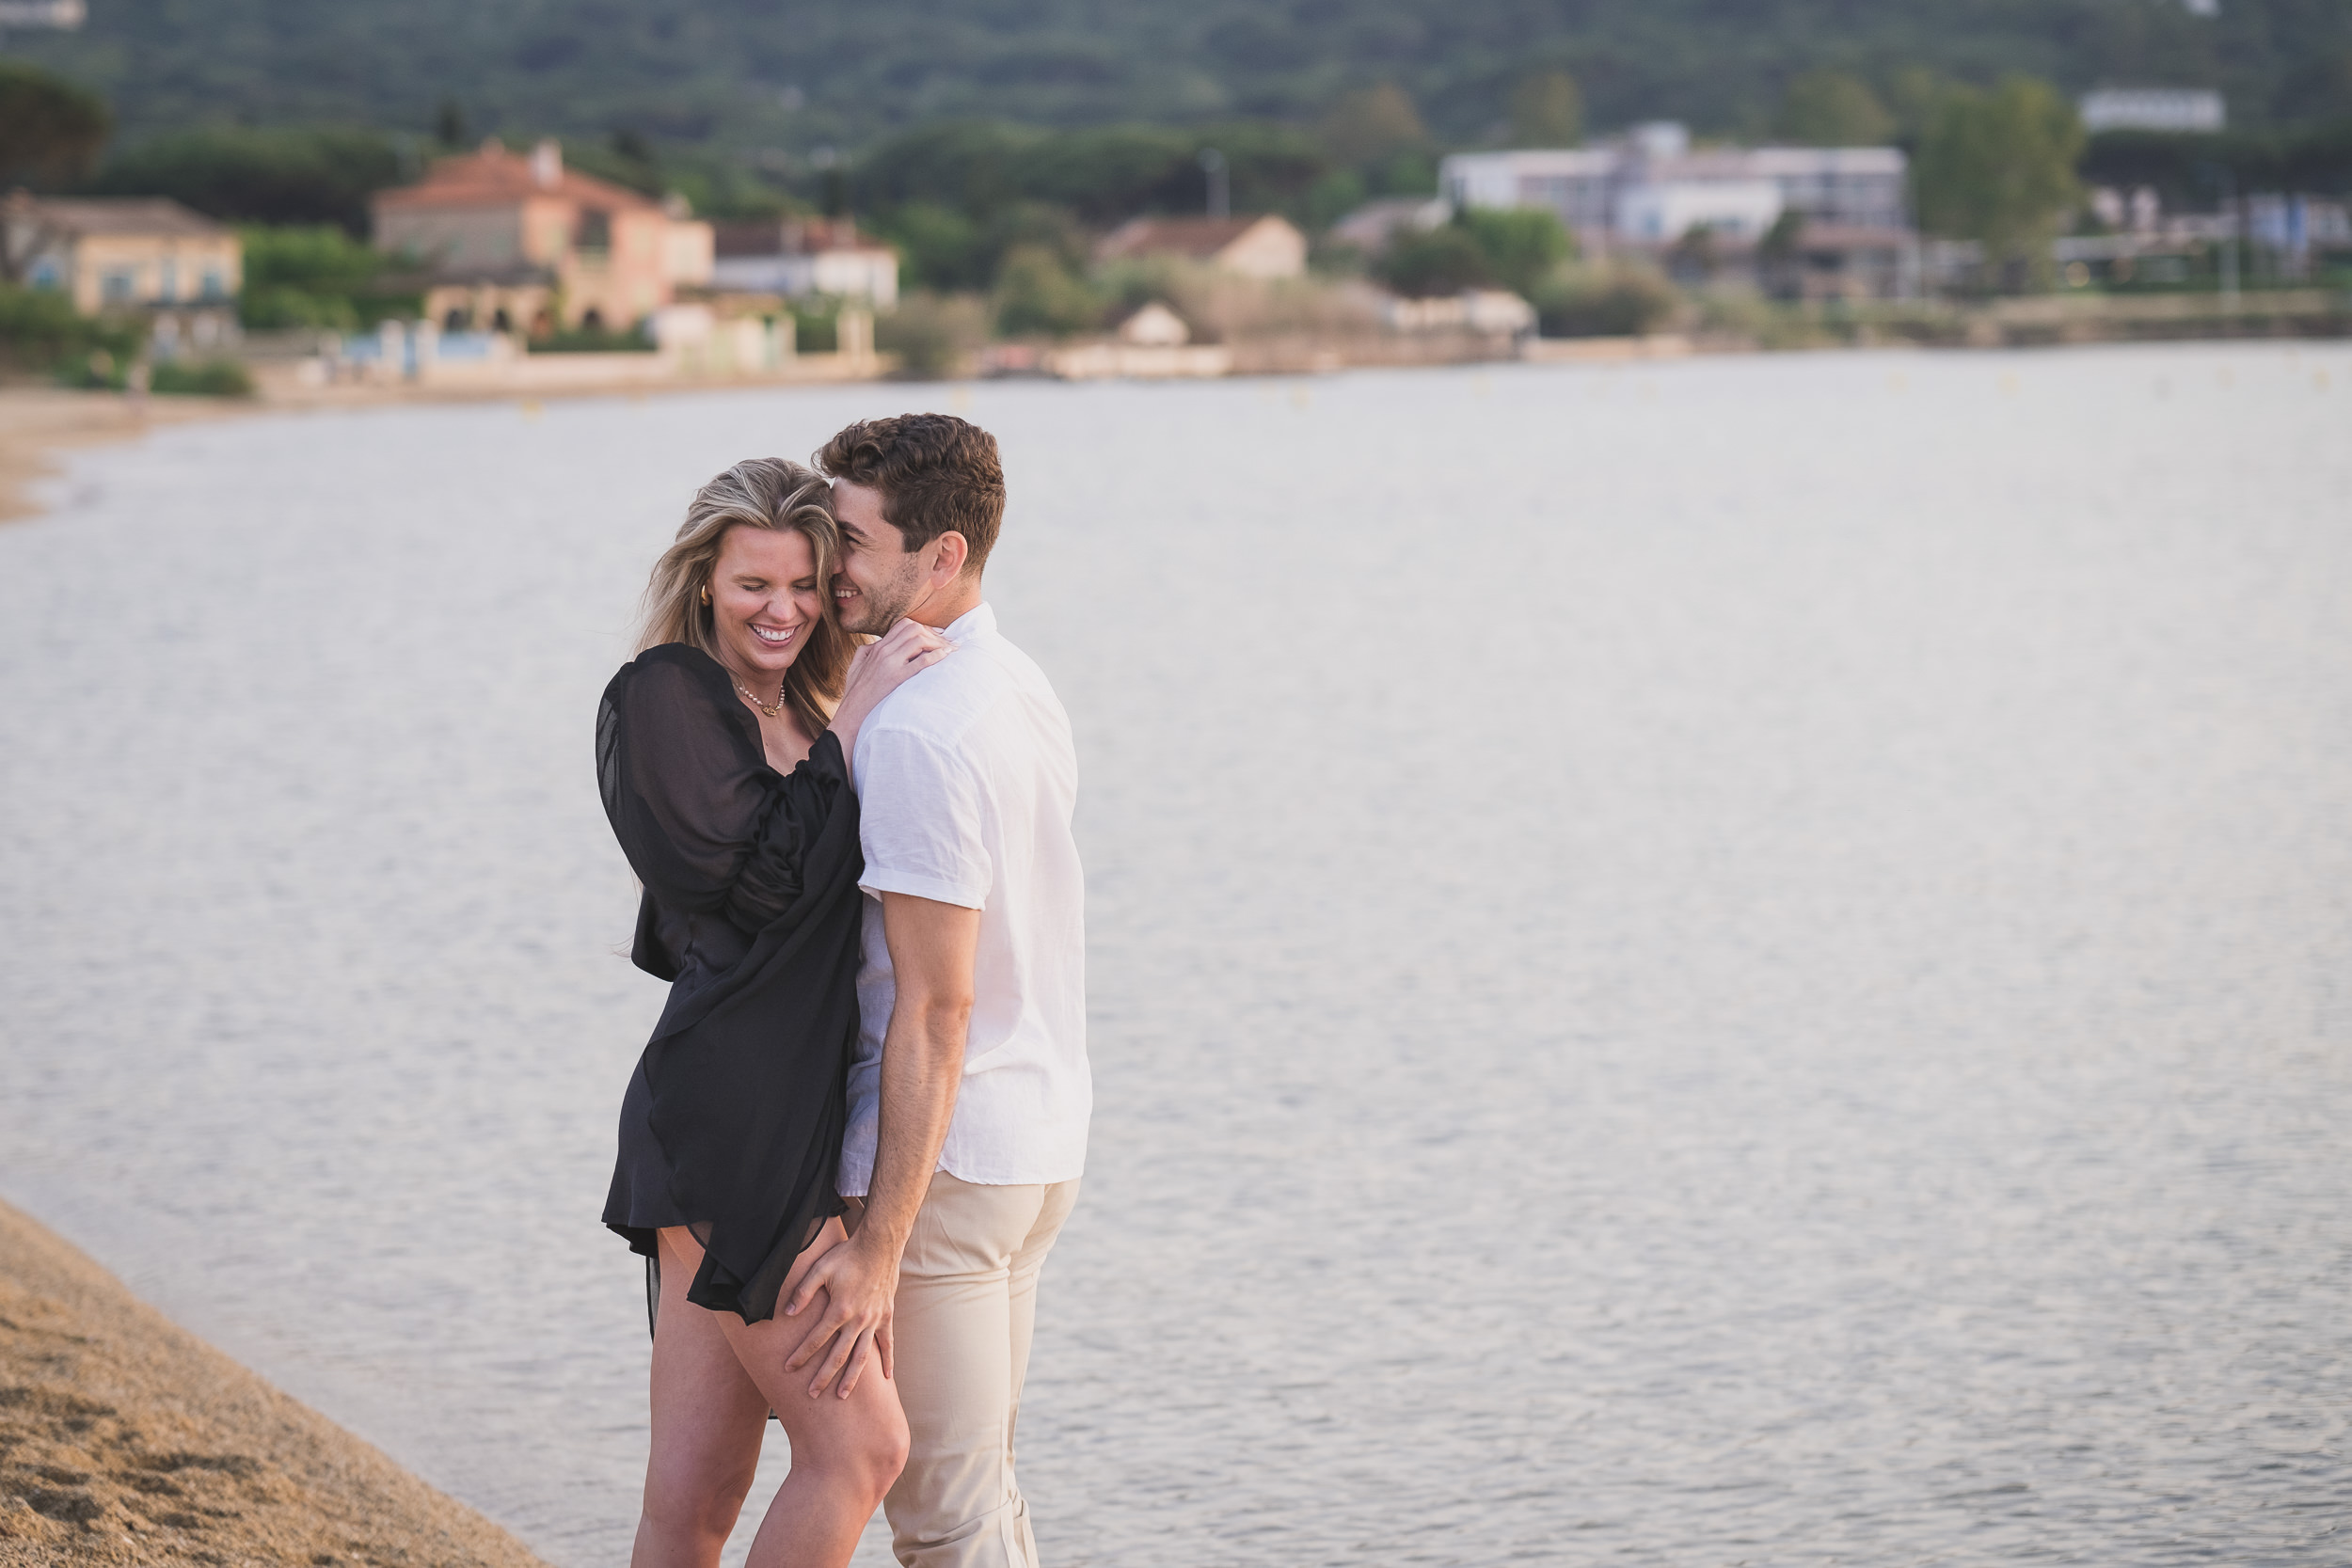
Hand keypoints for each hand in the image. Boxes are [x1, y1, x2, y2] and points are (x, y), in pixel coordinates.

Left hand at [782, 1230, 898, 1398]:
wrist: (879, 1245)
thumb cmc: (847, 1255)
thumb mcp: (820, 1269)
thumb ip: (803, 1292)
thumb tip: (788, 1314)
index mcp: (840, 1310)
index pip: (816, 1339)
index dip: (801, 1354)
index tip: (788, 1368)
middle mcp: (858, 1320)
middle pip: (838, 1355)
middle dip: (823, 1376)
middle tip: (812, 1394)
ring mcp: (874, 1320)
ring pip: (862, 1356)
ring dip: (852, 1377)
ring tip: (842, 1395)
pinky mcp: (886, 1316)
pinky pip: (887, 1343)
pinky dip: (888, 1360)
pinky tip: (888, 1378)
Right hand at [831, 619, 952, 754]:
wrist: (851, 714)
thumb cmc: (854, 694)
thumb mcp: (855, 666)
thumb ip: (866, 652)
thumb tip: (875, 645)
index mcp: (876, 648)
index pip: (903, 625)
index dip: (923, 627)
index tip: (937, 635)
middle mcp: (883, 652)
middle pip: (914, 629)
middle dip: (934, 634)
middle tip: (948, 642)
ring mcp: (890, 664)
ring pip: (918, 639)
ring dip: (938, 643)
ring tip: (950, 649)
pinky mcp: (896, 678)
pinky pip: (921, 661)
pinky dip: (937, 655)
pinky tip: (946, 655)